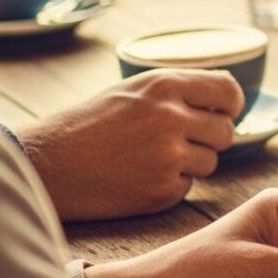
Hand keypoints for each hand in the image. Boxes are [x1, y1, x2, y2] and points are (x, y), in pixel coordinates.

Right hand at [18, 70, 244, 220]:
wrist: (47, 165)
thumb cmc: (87, 125)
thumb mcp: (132, 90)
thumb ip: (178, 90)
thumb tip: (229, 95)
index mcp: (165, 85)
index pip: (229, 92)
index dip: (230, 106)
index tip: (222, 113)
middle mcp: (171, 118)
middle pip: (225, 132)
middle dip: (210, 138)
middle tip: (181, 141)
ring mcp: (168, 157)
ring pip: (210, 162)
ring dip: (190, 163)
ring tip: (151, 159)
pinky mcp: (160, 192)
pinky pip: (186, 187)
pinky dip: (170, 185)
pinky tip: (139, 178)